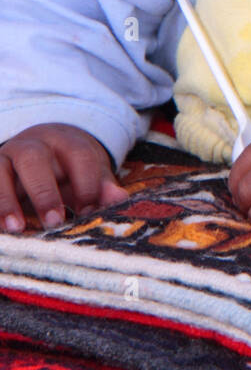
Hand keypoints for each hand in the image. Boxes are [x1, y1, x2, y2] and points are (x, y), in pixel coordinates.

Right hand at [0, 124, 128, 232]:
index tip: (88, 210)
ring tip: (17, 228)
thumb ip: (102, 186)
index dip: (86, 182)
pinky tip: (1, 228)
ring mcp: (8, 155)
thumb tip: (120, 199)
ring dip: (7, 200)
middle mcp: (34, 143)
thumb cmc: (69, 168)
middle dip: (44, 191)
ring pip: (2, 168)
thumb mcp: (89, 174)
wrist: (42, 147)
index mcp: (66, 141)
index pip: (78, 154)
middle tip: (54, 221)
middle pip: (34, 158)